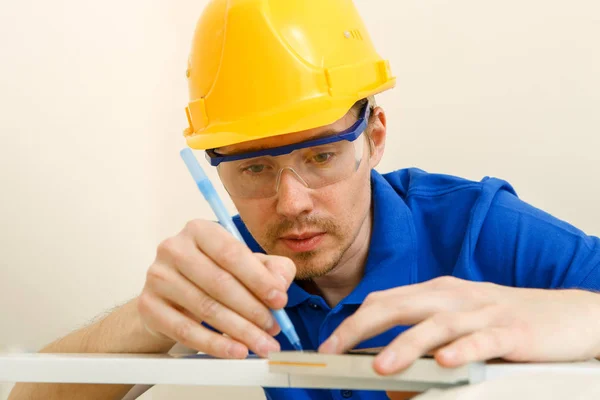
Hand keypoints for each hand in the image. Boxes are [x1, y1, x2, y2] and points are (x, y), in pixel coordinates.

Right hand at [138, 219, 295, 358]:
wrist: (170, 296)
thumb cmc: (212, 275)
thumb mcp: (246, 264)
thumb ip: (272, 268)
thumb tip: (281, 284)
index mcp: (199, 229)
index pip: (232, 253)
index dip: (259, 279)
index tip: (280, 300)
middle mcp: (174, 248)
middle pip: (219, 283)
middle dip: (253, 309)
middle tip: (274, 329)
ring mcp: (157, 276)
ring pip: (205, 308)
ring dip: (240, 331)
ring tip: (262, 344)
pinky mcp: (148, 306)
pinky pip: (186, 331)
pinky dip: (215, 345)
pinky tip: (236, 351)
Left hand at [319, 276, 599, 374]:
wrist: (568, 315)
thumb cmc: (506, 320)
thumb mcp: (459, 327)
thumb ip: (424, 346)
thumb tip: (391, 382)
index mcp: (437, 292)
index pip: (386, 300)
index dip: (354, 319)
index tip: (329, 343)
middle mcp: (454, 297)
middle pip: (400, 305)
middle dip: (362, 326)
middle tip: (335, 349)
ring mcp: (483, 312)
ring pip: (437, 324)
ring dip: (406, 344)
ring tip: (380, 366)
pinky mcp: (512, 331)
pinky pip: (482, 341)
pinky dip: (462, 350)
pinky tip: (445, 363)